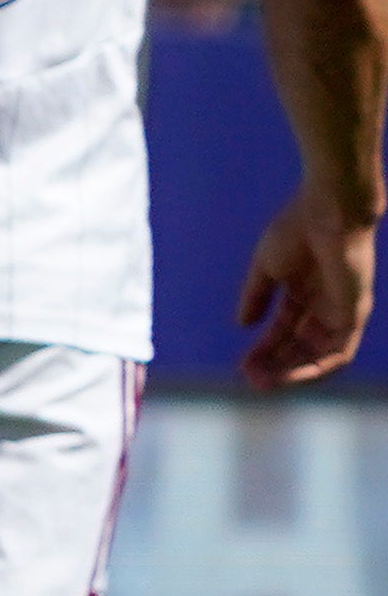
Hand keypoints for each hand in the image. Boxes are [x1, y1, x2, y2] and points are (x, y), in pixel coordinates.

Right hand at [235, 195, 374, 388]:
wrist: (328, 212)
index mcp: (304, 293)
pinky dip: (315, 369)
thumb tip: (242, 326)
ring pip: (319, 356)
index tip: (241, 367)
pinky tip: (289, 376)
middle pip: (301, 347)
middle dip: (275, 366)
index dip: (263, 350)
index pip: (284, 331)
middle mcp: (325, 307)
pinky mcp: (355, 315)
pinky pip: (339, 354)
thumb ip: (256, 296)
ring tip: (264, 383)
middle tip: (249, 380)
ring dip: (292, 373)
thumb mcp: (266, 268)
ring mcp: (342, 313)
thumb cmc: (297, 230)